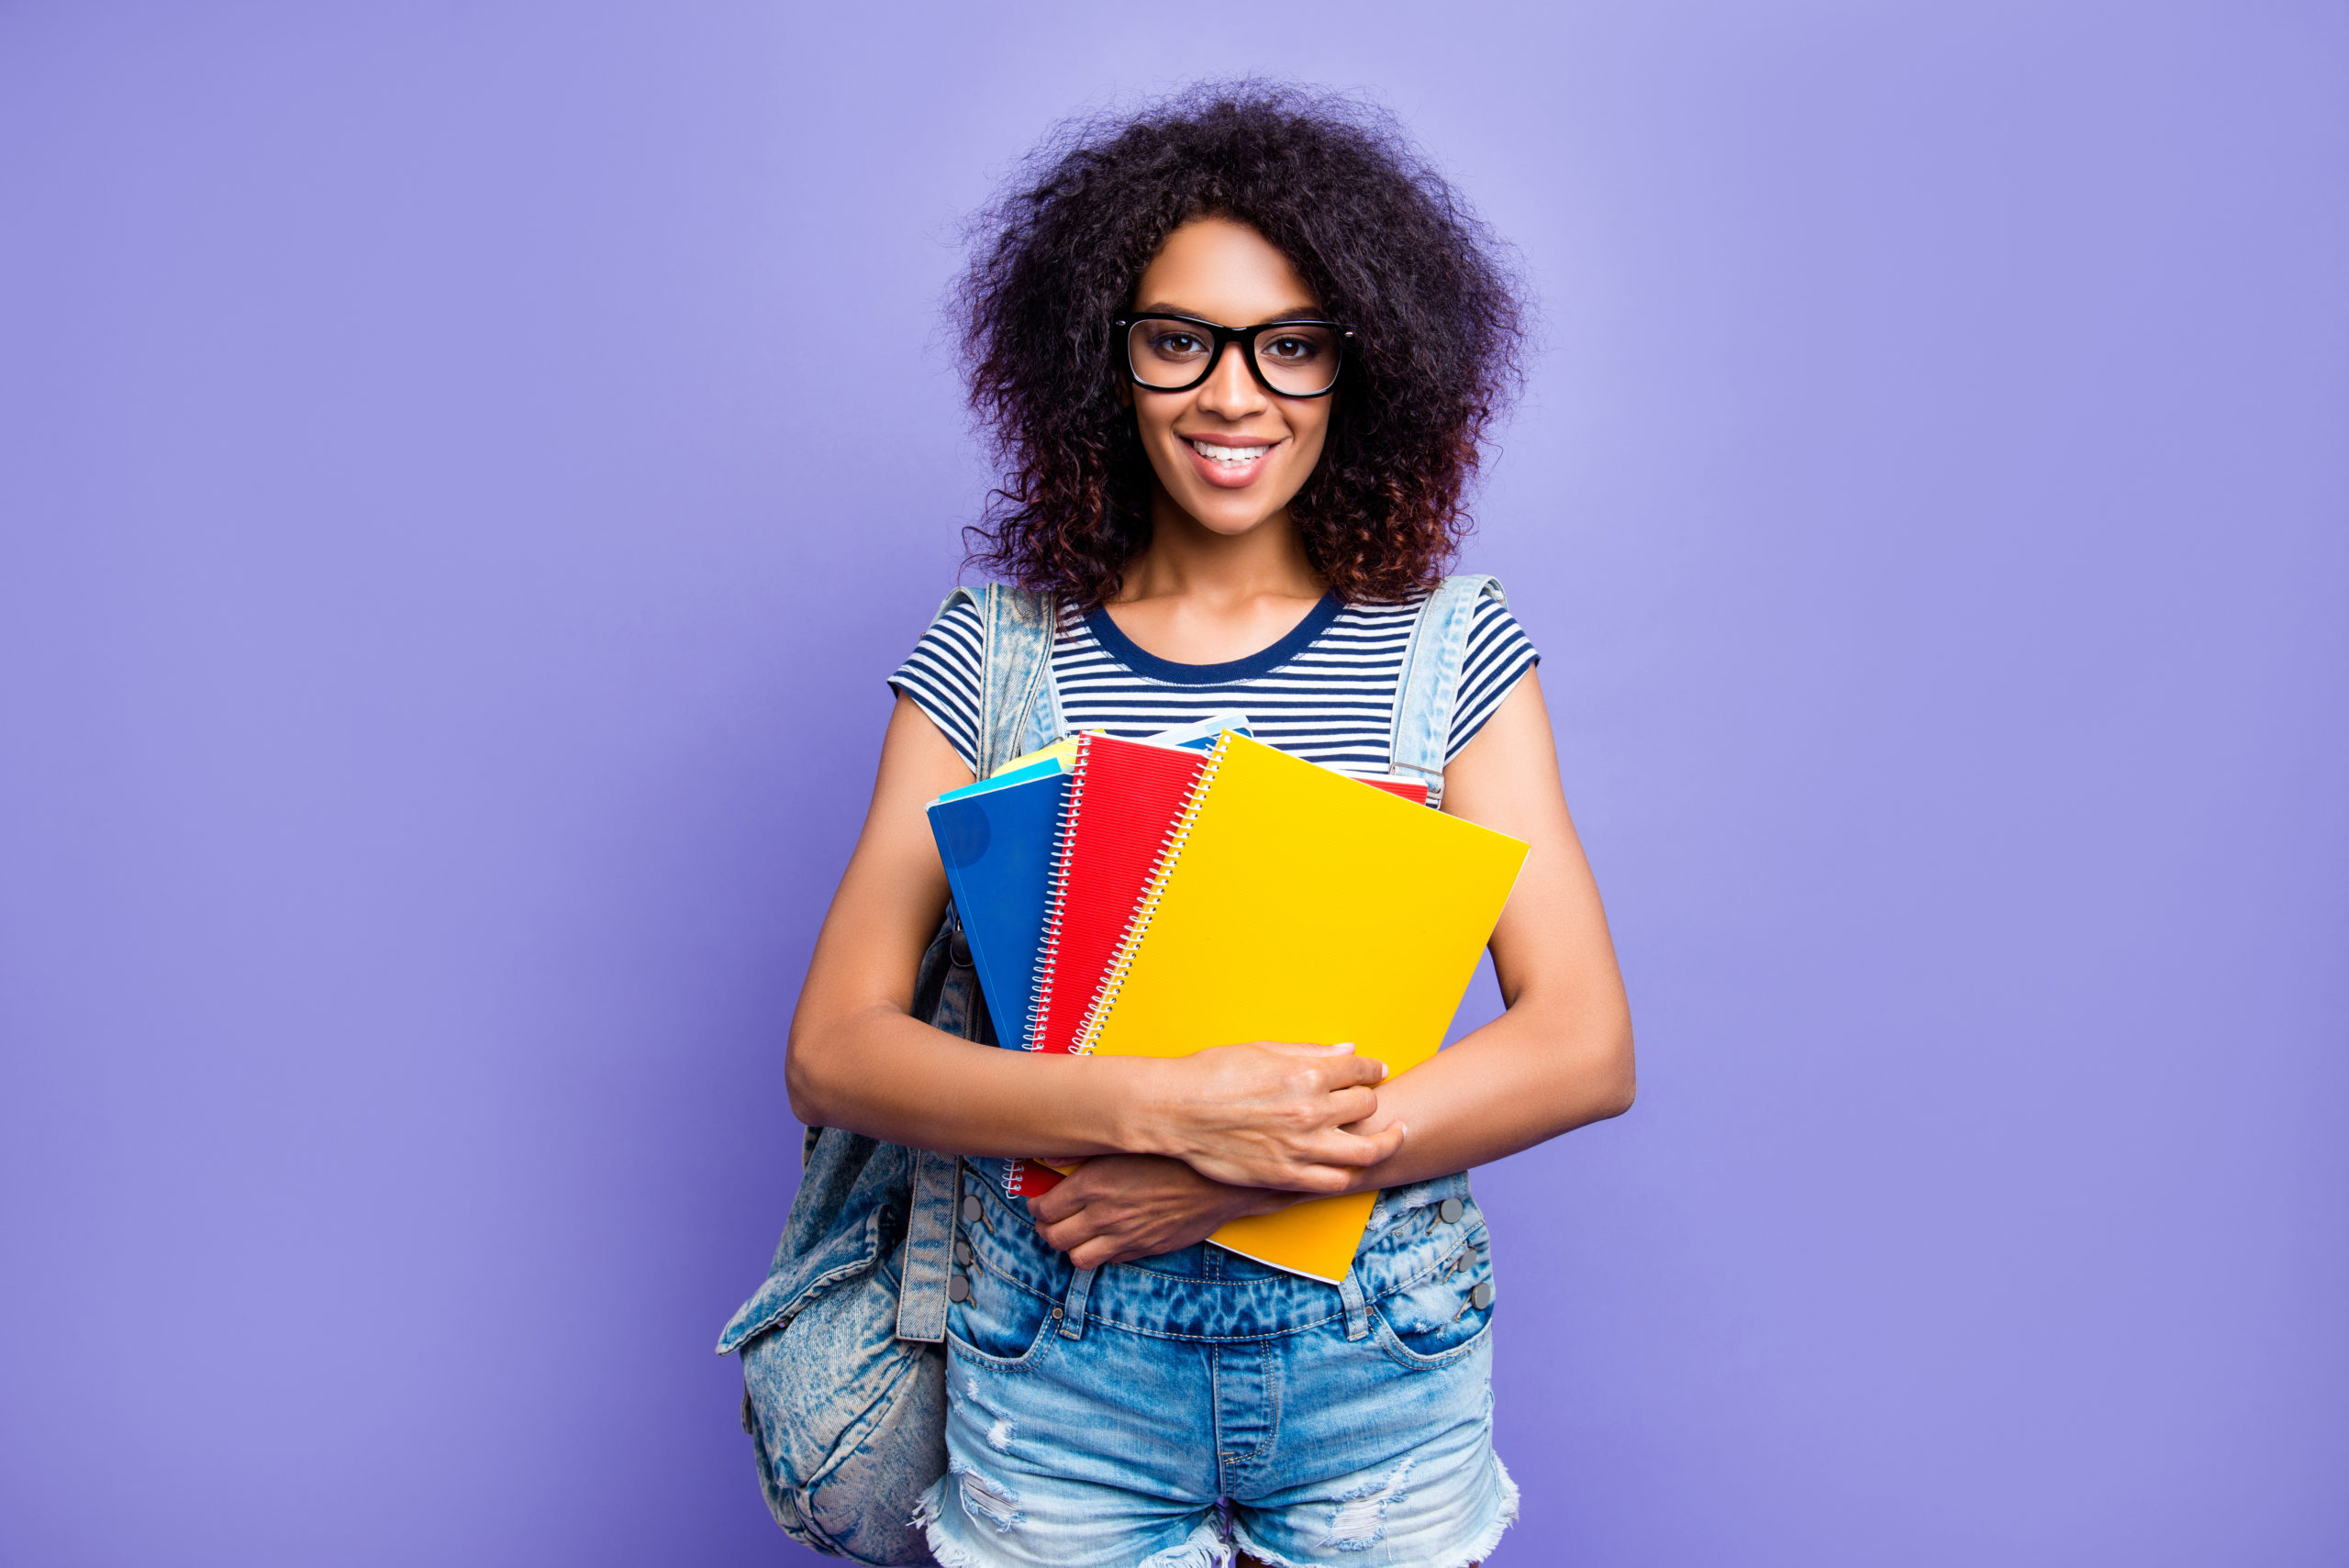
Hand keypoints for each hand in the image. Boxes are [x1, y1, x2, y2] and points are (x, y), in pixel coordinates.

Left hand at [1027, 1154, 1288, 1268]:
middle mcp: (1104, 1214)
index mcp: (1094, 1184)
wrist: (1218, 1181)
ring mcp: (1124, 1236)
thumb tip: (1053, 1155)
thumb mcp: (1125, 1143)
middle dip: (1047, 1227)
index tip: (1041, 1199)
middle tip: (1051, 1217)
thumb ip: (1086, 1152)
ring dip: (1070, 1245)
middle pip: (1054, 1236)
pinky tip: (1104, 1236)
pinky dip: (1099, 1252)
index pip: (1045, 1207)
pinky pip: (1108, 1261)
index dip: (1037, 1204)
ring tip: (1074, 1231)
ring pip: (1076, 1257)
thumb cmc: (1174, 1154)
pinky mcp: (1144, 1249)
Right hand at [1132, 1041, 1407, 1192]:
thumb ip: (1311, 1052)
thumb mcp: (1263, 1050)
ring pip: (1366, 1150)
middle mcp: (1312, 1110)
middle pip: (1367, 1105)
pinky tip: (1354, 1166)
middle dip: (1372, 1099)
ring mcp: (1302, 1147)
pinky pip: (1335, 1181)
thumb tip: (1347, 1050)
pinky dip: (1351, 1173)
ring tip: (1393, 1136)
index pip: (1360, 1069)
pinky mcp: (1287, 1175)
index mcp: (1307, 1073)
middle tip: (1371, 1101)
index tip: (1377, 1070)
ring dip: (1385, 1141)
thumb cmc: (1212, 1073)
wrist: (1175, 1110)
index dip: (1373, 1068)